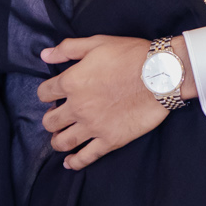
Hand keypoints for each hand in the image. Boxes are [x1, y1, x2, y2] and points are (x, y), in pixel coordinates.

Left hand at [36, 34, 194, 170]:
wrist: (161, 74)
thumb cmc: (130, 55)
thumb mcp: (96, 43)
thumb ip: (67, 49)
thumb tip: (44, 55)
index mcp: (71, 82)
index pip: (44, 93)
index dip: (46, 93)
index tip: (53, 95)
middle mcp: (77, 107)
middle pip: (49, 121)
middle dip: (50, 118)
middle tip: (58, 116)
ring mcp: (93, 126)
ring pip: (62, 141)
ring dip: (57, 140)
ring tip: (60, 138)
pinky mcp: (110, 140)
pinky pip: (86, 157)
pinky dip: (75, 162)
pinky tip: (70, 162)